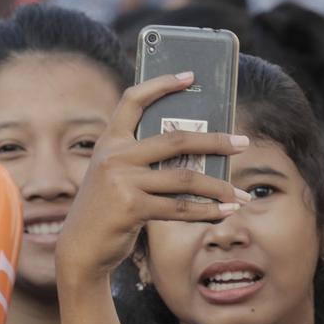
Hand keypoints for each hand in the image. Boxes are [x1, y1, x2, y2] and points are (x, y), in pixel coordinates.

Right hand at [57, 73, 252, 281]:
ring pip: (184, 178)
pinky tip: (225, 212)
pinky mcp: (131, 207)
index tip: (190, 77)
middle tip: (243, 143)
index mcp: (109, 141)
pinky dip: (207, 212)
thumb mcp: (115, 175)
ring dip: (219, 187)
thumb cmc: (106, 209)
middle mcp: (113, 156)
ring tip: (240, 194)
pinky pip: (179, 207)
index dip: (161, 84)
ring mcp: (121, 181)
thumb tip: (198, 154)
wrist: (80, 246)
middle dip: (215, 141)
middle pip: (175, 139)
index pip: (133, 100)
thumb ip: (143, 160)